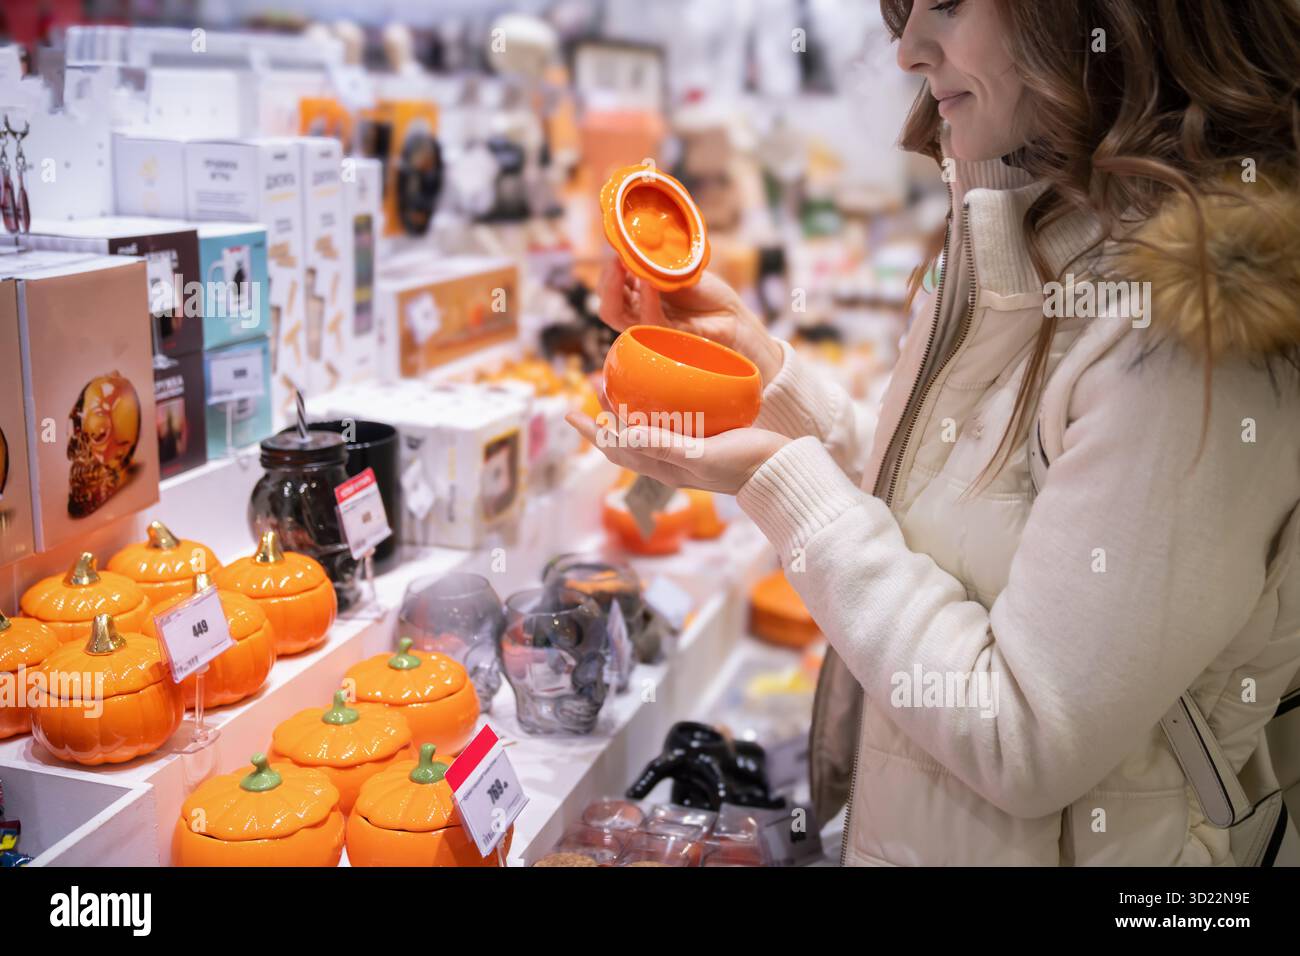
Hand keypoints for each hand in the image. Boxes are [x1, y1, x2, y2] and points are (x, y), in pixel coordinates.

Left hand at [566, 405, 788, 495]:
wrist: (781, 469)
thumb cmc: (744, 464)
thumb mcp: (703, 455)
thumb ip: (667, 446)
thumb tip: (628, 434)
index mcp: (663, 467)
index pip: (615, 448)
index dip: (591, 431)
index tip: (570, 411)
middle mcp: (668, 461)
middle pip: (625, 437)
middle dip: (605, 413)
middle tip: (597, 383)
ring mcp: (685, 451)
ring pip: (645, 429)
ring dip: (628, 408)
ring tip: (621, 384)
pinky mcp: (703, 440)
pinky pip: (669, 423)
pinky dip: (657, 407)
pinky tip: (665, 390)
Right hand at [598, 259, 783, 385]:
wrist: (732, 316)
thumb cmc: (705, 293)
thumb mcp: (676, 269)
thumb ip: (654, 263)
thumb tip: (631, 242)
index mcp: (638, 298)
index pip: (611, 289)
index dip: (609, 272)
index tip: (616, 250)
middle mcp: (639, 315)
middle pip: (609, 307)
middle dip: (607, 283)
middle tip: (615, 260)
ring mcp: (651, 328)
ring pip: (619, 317)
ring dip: (618, 289)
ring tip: (624, 265)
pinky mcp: (668, 338)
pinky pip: (650, 321)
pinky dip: (647, 301)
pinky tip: (650, 283)